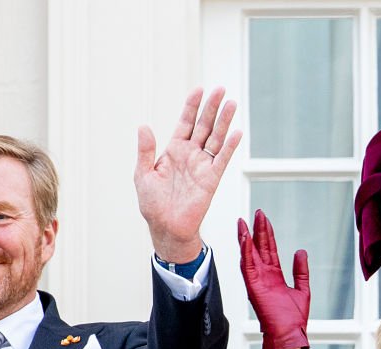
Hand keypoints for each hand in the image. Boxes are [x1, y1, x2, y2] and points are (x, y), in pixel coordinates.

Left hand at [134, 87, 241, 262]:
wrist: (166, 227)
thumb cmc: (153, 204)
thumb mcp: (143, 174)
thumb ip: (145, 151)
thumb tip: (144, 127)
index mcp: (173, 151)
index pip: (185, 123)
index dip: (192, 106)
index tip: (199, 90)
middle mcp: (190, 155)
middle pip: (204, 125)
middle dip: (211, 107)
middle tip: (221, 89)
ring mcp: (202, 165)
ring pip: (215, 138)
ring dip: (224, 121)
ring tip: (231, 103)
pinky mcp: (211, 179)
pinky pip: (222, 159)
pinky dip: (229, 146)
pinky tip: (237, 133)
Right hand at [238, 209, 309, 348]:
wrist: (290, 333)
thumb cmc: (293, 318)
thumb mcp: (302, 288)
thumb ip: (300, 270)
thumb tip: (300, 251)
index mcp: (274, 275)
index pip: (269, 249)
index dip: (267, 233)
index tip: (263, 218)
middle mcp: (264, 275)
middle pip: (259, 247)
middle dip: (257, 230)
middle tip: (256, 213)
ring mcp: (257, 280)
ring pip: (249, 254)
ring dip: (246, 239)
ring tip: (243, 223)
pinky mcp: (253, 287)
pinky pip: (247, 266)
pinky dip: (245, 252)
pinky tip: (245, 239)